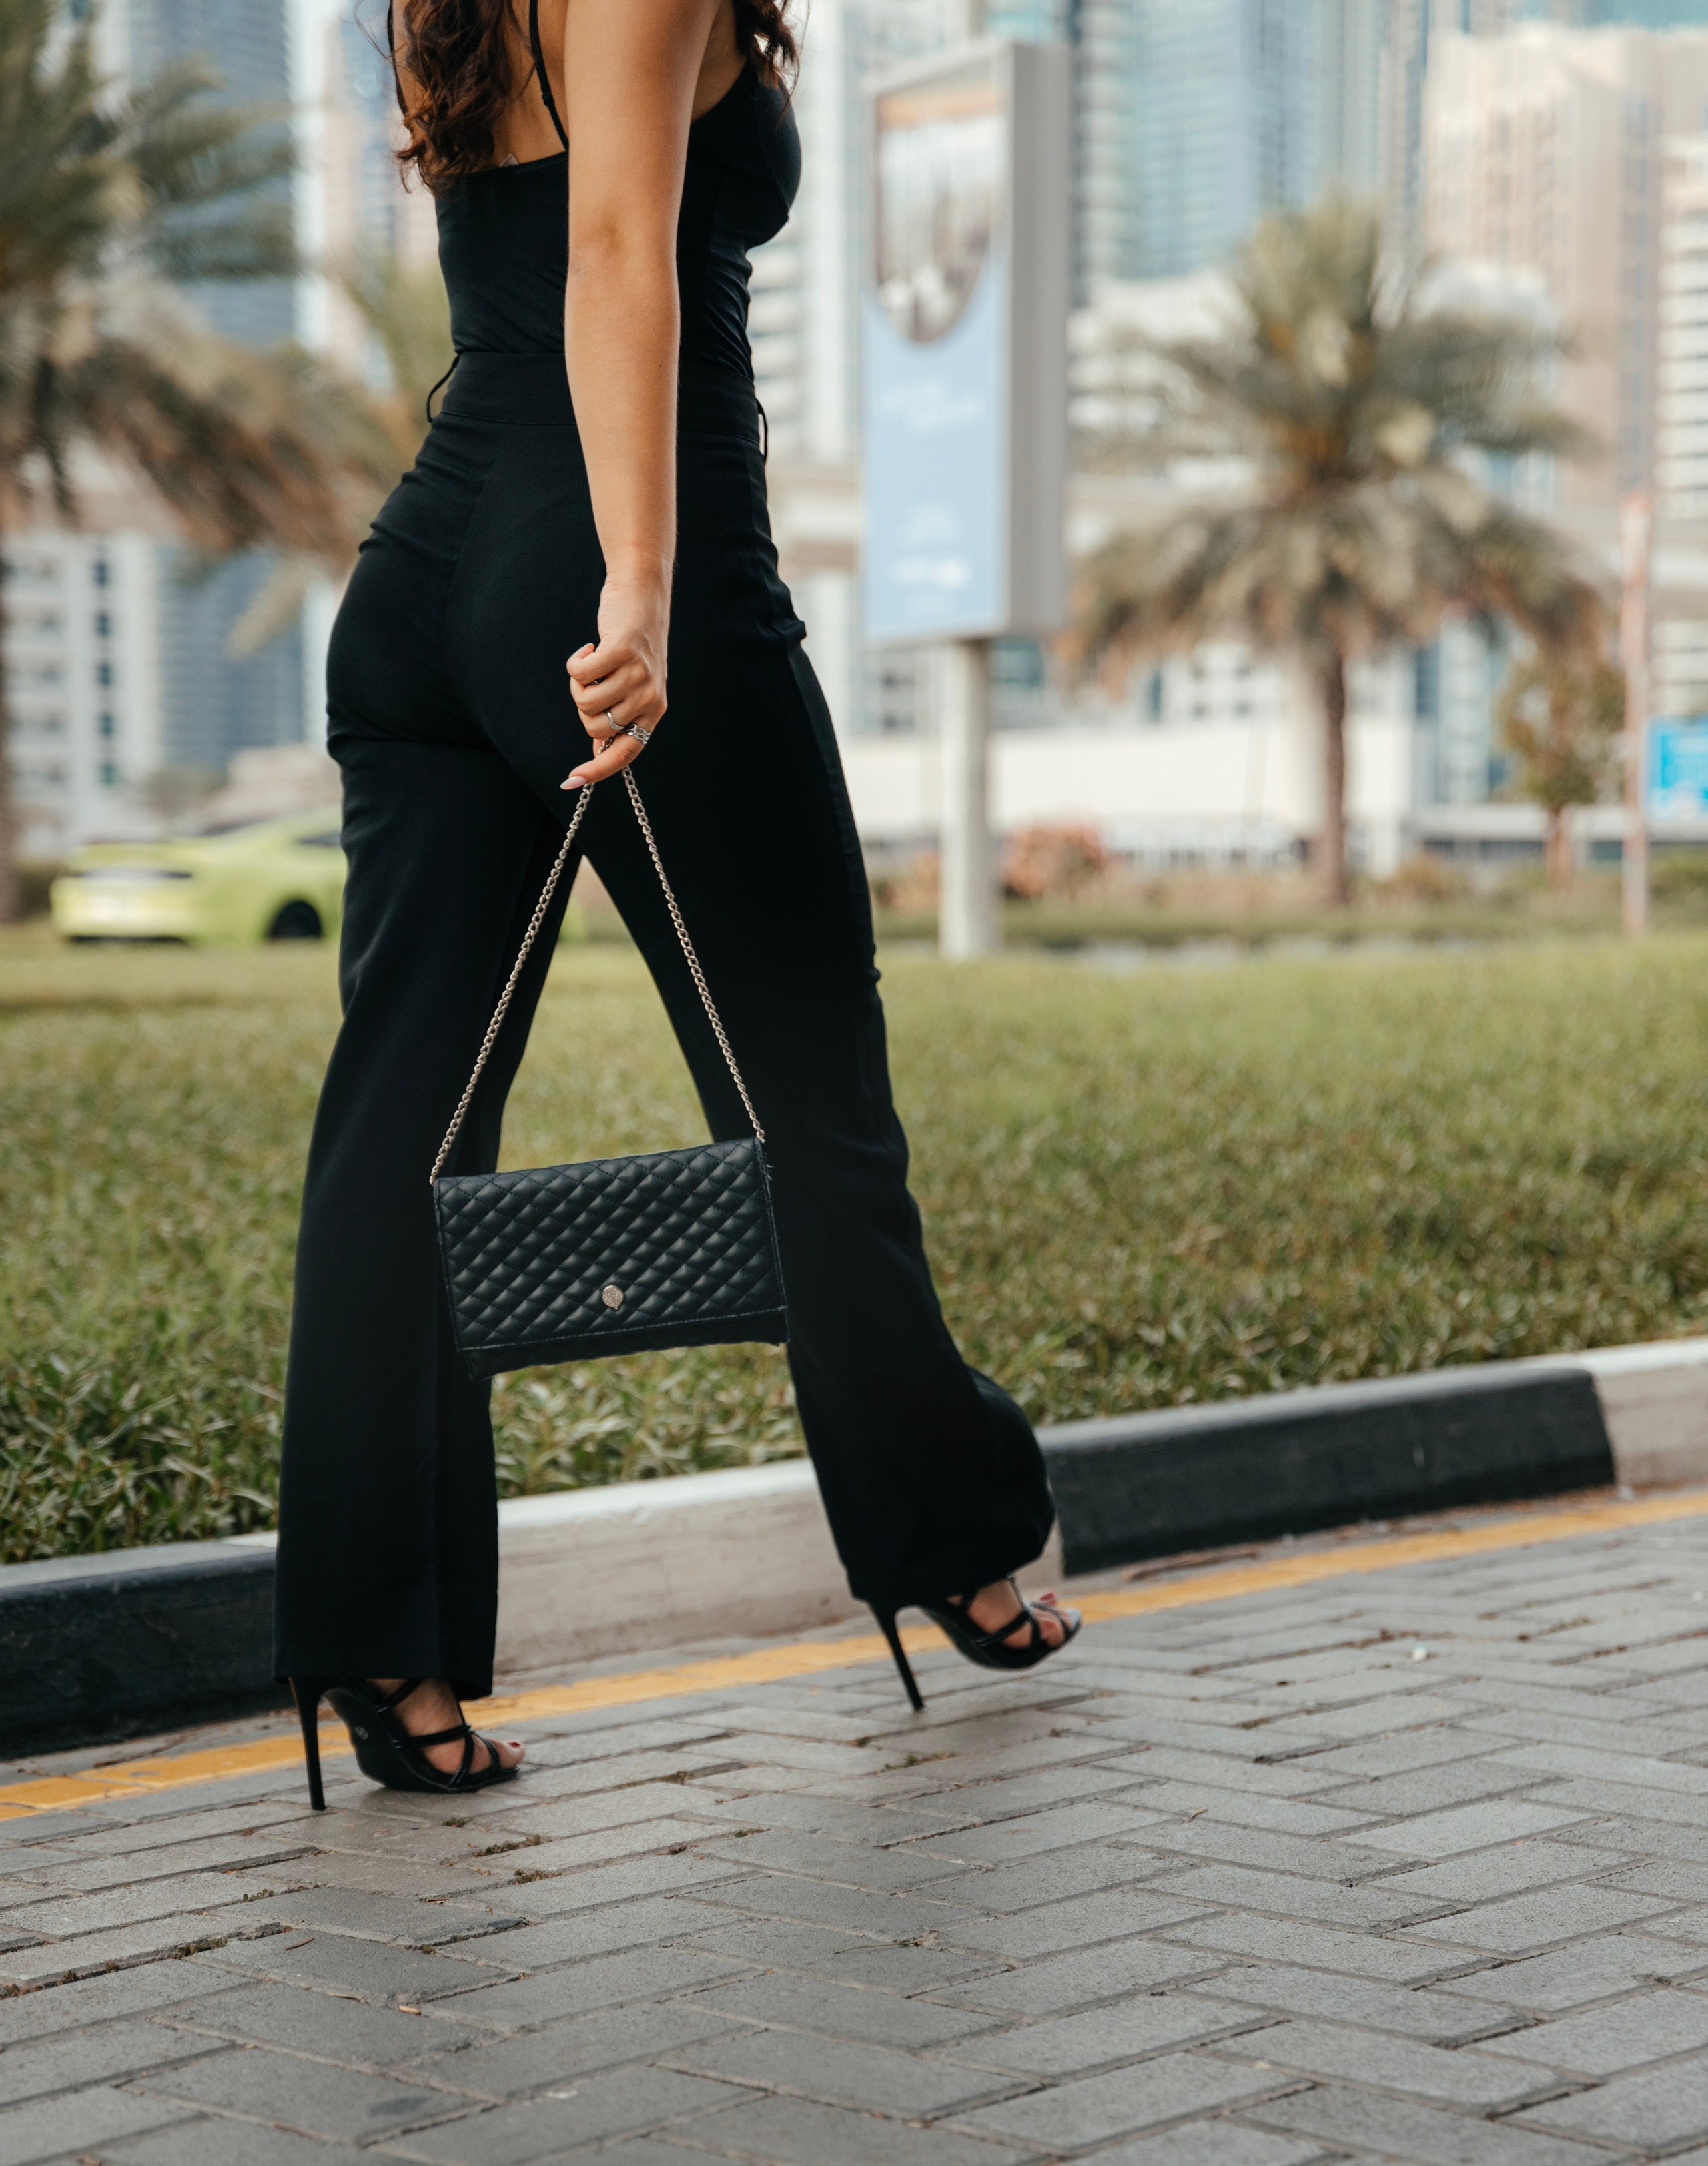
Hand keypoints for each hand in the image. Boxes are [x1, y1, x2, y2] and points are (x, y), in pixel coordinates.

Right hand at [563, 569, 668, 787]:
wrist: (642, 596)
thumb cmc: (632, 644)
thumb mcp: (633, 685)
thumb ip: (618, 716)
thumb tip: (597, 752)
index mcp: (654, 711)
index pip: (626, 753)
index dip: (598, 770)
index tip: (572, 781)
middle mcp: (650, 697)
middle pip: (596, 728)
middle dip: (582, 708)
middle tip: (592, 682)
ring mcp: (637, 675)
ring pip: (585, 702)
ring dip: (577, 682)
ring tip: (592, 661)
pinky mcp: (622, 652)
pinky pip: (580, 673)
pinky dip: (576, 661)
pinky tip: (590, 646)